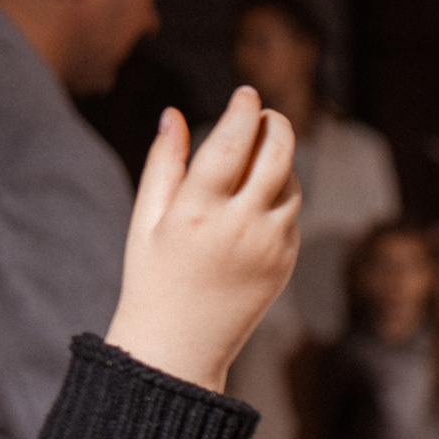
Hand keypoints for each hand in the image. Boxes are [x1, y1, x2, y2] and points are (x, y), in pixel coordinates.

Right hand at [104, 87, 300, 391]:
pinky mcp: (286, 263)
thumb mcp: (146, 220)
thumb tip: (176, 114)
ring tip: (259, 153)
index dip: (243, 110)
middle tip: (266, 113)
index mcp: (198, 210)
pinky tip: (259, 194)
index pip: (232, 142)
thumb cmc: (153, 277)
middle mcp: (240, 226)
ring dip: (281, 160)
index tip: (246, 92)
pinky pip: (292, 215)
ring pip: (291, 183)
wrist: (181, 346)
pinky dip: (281, 195)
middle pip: (277, 154)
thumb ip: (165, 164)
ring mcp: (269, 246)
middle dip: (276, 125)